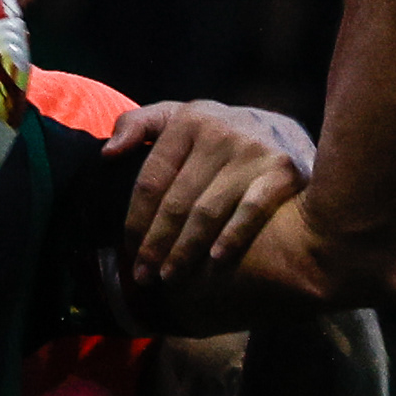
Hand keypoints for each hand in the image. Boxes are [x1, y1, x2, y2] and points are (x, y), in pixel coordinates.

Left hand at [107, 101, 312, 287]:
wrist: (287, 133)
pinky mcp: (283, 171)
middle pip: (176, 202)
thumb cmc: (221, 134)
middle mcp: (220, 130)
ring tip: (170, 277)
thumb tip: (107, 154)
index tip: (129, 251)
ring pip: (207, 212)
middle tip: (144, 276)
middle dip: (156, 244)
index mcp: (189, 119)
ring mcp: (253, 151)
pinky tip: (216, 261)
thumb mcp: (181, 118)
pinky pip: (251, 211)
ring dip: (185, 250)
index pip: (151, 180)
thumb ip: (140, 125)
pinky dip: (233, 236)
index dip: (136, 221)